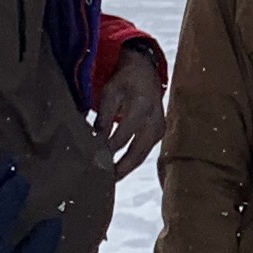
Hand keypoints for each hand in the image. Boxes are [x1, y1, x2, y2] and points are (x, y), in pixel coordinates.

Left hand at [96, 42, 168, 177]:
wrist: (146, 70)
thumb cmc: (124, 80)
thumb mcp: (109, 93)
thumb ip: (104, 118)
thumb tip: (94, 141)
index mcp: (141, 108)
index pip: (122, 138)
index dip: (107, 151)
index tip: (92, 162)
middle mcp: (154, 121)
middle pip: (136, 153)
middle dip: (120, 169)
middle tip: (104, 182)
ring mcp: (159, 128)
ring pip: (142, 155)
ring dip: (126, 168)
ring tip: (111, 179)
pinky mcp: (160, 132)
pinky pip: (145, 151)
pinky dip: (133, 160)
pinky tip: (120, 167)